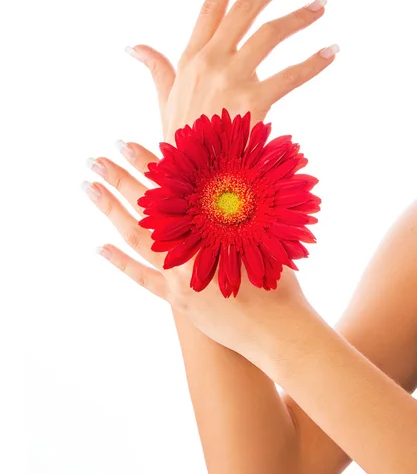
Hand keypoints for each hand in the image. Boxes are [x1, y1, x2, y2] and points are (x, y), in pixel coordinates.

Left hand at [83, 143, 309, 373]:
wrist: (276, 329)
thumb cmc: (279, 279)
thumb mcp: (265, 234)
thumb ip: (245, 206)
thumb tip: (235, 176)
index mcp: (208, 226)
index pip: (169, 186)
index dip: (147, 163)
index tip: (124, 143)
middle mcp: (187, 247)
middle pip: (145, 206)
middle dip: (119, 178)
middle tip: (95, 159)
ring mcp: (177, 273)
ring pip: (135, 236)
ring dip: (111, 210)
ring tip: (89, 187)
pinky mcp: (177, 297)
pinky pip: (142, 277)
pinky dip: (120, 263)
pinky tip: (99, 248)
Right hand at [125, 0, 338, 140]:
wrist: (191, 177)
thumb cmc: (182, 139)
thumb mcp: (165, 100)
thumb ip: (156, 68)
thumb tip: (134, 47)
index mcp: (190, 60)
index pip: (209, 9)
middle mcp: (210, 63)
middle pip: (244, 11)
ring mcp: (230, 80)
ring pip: (269, 34)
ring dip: (299, 16)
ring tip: (321, 4)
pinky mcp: (252, 101)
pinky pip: (289, 76)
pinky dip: (313, 63)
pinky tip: (330, 51)